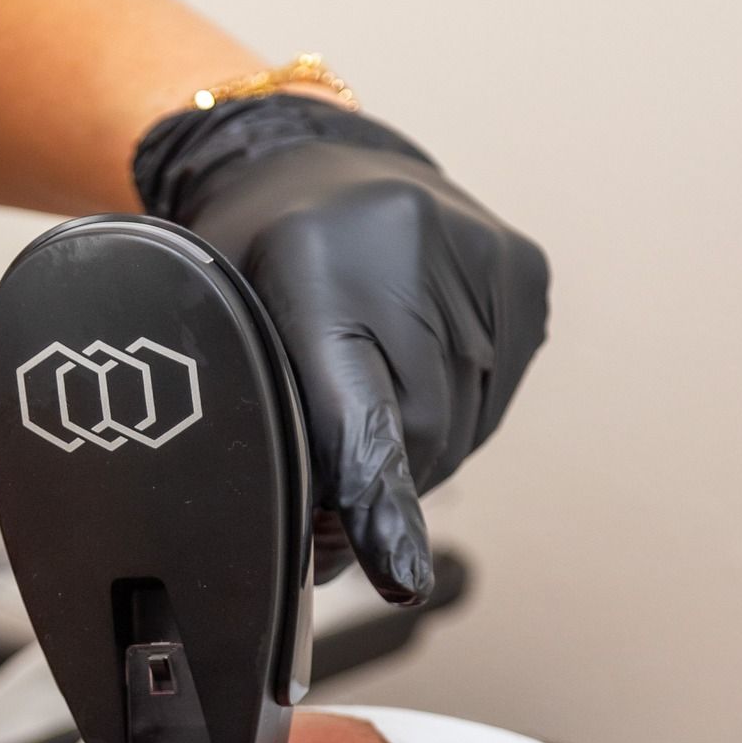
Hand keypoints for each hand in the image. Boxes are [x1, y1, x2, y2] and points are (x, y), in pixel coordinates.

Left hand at [134, 97, 549, 602]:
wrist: (317, 165)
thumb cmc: (252, 267)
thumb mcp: (214, 331)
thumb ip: (251, 429)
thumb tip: (316, 549)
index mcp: (312, 268)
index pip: (356, 416)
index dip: (375, 505)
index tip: (400, 577)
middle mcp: (410, 251)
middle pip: (415, 444)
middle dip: (374, 486)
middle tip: (327, 478)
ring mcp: (481, 260)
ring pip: (458, 435)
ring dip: (411, 450)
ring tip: (368, 388)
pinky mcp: (527, 276)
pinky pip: (491, 404)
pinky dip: (451, 415)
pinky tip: (411, 366)